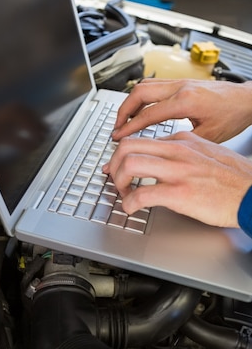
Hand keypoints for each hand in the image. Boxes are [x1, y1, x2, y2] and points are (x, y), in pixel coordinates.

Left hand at [102, 131, 251, 227]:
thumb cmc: (235, 179)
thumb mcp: (208, 154)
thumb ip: (185, 153)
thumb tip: (164, 159)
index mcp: (183, 141)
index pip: (142, 140)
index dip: (124, 155)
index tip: (119, 167)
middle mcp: (177, 152)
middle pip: (128, 146)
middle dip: (114, 164)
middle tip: (115, 179)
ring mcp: (177, 171)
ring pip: (129, 164)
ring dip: (118, 182)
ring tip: (123, 194)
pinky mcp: (179, 193)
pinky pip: (141, 194)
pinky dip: (129, 203)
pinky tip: (131, 208)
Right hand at [112, 78, 251, 142]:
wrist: (247, 100)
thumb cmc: (233, 116)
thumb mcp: (207, 136)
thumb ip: (179, 141)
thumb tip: (157, 150)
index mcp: (185, 101)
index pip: (147, 114)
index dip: (129, 127)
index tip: (118, 137)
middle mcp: (181, 88)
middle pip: (139, 93)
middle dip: (123, 110)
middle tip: (116, 127)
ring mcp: (180, 82)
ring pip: (145, 85)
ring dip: (131, 102)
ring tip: (124, 119)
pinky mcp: (182, 83)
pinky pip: (154, 86)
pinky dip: (142, 97)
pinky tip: (140, 109)